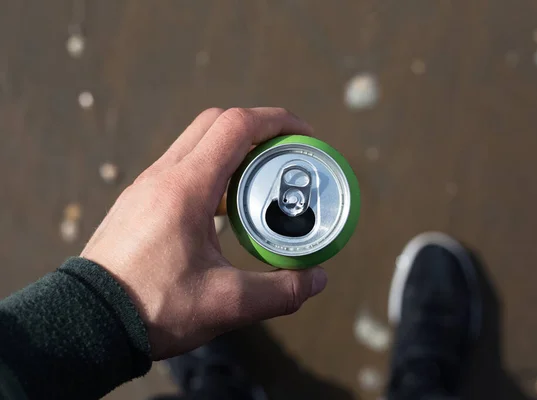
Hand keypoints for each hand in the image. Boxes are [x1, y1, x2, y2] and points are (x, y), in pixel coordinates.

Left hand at [81, 107, 327, 359]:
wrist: (86, 325)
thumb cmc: (152, 309)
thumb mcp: (226, 303)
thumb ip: (280, 291)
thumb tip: (317, 282)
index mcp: (186, 188)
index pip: (236, 126)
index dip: (277, 121)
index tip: (304, 135)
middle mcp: (162, 176)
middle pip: (214, 122)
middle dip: (256, 128)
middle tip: (285, 152)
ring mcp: (145, 187)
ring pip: (194, 142)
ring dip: (231, 149)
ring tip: (259, 181)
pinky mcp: (137, 203)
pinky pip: (179, 167)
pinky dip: (210, 170)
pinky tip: (224, 208)